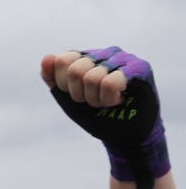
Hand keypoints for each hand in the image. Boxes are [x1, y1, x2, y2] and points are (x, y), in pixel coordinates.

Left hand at [42, 47, 168, 188]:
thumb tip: (48, 57)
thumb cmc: (96, 114)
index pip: (63, 60)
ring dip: (97, 99)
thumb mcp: (66, 98)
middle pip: (76, 69)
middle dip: (81, 94)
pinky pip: (110, 82)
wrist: (123, 134)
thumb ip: (52, 78)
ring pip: (92, 77)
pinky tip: (120, 99)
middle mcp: (104, 53)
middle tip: (96, 101)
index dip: (66, 86)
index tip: (78, 96)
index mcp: (86, 57)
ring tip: (109, 101)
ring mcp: (123, 58)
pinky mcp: (140, 67)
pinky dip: (109, 99)